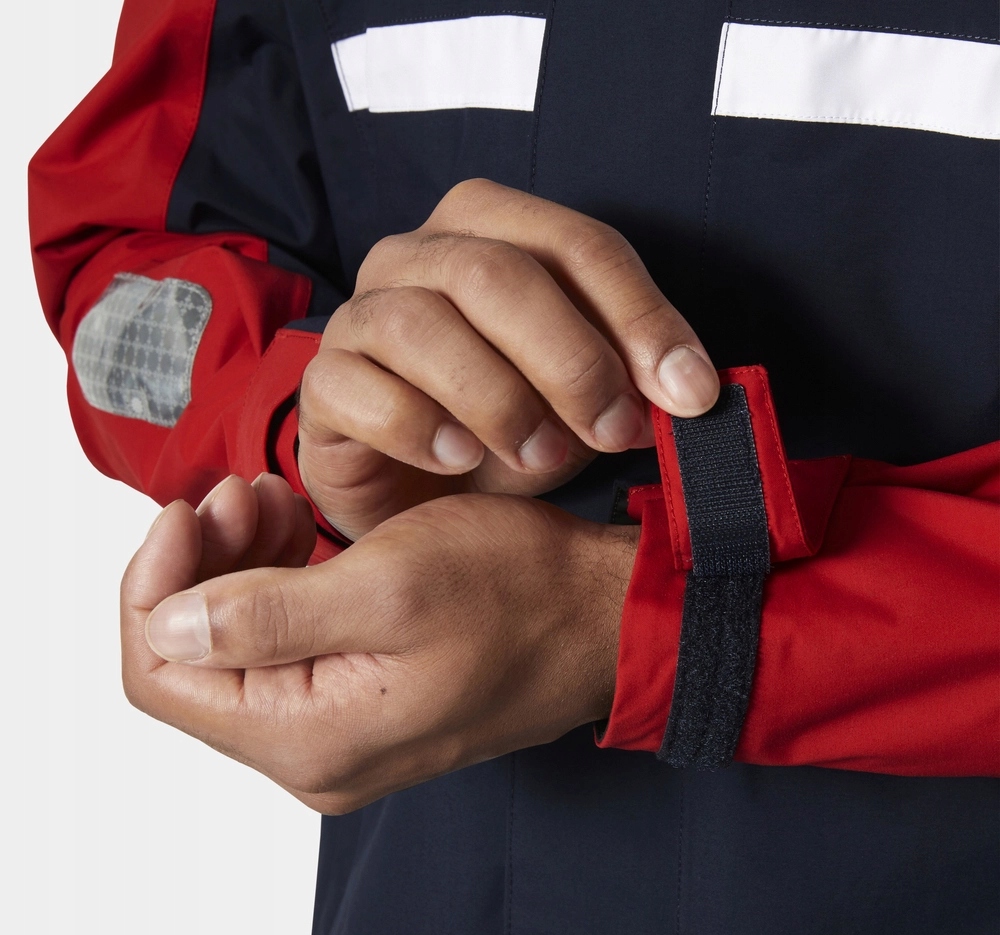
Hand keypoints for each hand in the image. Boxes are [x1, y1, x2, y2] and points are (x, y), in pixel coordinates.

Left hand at [122, 477, 636, 812]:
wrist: (604, 619)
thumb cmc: (520, 593)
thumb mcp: (389, 586)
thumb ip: (263, 616)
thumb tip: (164, 628)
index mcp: (311, 737)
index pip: (160, 675)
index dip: (152, 584)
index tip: (189, 508)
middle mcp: (316, 755)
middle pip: (193, 665)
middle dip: (198, 568)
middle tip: (243, 489)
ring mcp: (340, 735)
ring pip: (236, 652)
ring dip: (235, 570)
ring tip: (272, 500)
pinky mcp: (363, 705)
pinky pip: (284, 651)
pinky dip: (275, 586)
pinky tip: (298, 534)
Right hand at [298, 178, 717, 539]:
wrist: (423, 492)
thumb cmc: (508, 428)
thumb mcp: (583, 395)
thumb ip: (631, 379)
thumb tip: (692, 389)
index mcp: (489, 232)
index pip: (577, 245)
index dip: (641, 317)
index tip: (690, 394)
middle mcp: (416, 257)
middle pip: (494, 273)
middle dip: (570, 359)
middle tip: (615, 432)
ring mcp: (360, 316)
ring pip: (419, 325)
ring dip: (497, 398)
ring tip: (542, 457)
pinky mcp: (323, 382)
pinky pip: (357, 388)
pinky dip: (417, 427)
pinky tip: (460, 461)